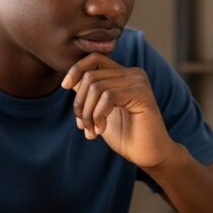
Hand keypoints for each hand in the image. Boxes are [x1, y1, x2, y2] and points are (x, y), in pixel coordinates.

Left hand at [61, 53, 175, 167]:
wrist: (147, 154)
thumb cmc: (125, 135)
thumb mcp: (100, 111)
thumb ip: (89, 94)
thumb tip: (69, 81)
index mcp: (123, 74)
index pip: (94, 59)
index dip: (76, 70)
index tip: (65, 87)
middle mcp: (133, 73)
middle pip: (91, 76)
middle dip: (80, 103)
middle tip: (83, 125)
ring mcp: (139, 82)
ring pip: (97, 88)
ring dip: (88, 114)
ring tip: (92, 131)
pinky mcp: (142, 94)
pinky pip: (109, 97)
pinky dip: (99, 115)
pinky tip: (101, 129)